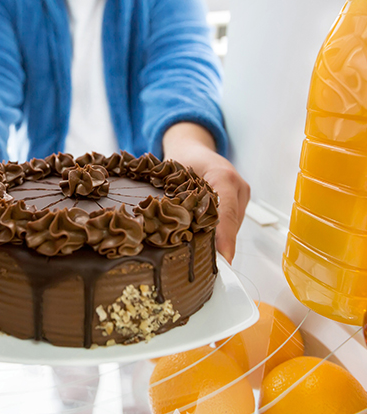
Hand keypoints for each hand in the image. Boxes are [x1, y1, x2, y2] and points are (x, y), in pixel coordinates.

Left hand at [163, 123, 249, 263]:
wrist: (192, 148)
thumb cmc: (181, 160)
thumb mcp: (174, 176)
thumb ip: (177, 200)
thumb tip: (173, 229)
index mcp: (222, 176)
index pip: (226, 212)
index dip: (224, 237)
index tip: (224, 259)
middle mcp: (238, 186)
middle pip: (231, 223)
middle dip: (218, 243)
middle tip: (202, 265)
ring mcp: (242, 194)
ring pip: (232, 226)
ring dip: (218, 238)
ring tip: (201, 255)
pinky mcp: (240, 202)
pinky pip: (231, 222)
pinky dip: (219, 232)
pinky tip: (204, 240)